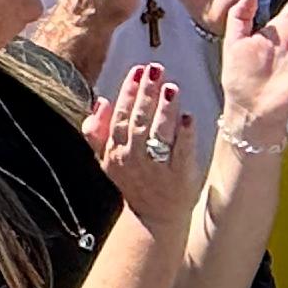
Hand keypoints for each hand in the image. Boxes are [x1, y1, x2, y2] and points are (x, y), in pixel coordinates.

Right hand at [83, 63, 199, 228]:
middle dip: (146, 94)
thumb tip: (100, 102)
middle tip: (156, 70)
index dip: (128, 93)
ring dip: (164, 110)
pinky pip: (182, 152)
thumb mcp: (108, 159)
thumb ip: (99, 131)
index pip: (120, 117)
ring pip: (158, 134)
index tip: (138, 71)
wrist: (153, 217)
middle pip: (138, 121)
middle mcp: (133, 158)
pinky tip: (189, 117)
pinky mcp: (180, 175)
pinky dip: (185, 135)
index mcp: (114, 151)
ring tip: (171, 88)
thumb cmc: (134, 181)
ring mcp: (157, 168)